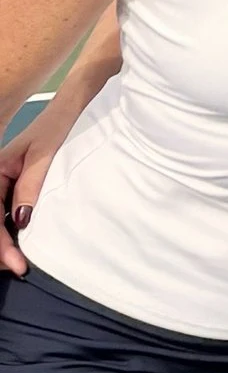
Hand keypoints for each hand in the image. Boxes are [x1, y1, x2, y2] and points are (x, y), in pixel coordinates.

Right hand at [0, 105, 68, 275]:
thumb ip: (31, 185)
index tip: (16, 262)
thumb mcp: (45, 153)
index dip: (0, 242)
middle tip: (17, 267)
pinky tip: (19, 245)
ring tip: (18, 262)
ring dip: (3, 243)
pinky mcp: (20, 188)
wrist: (76, 104)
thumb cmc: (60, 123)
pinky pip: (7, 215)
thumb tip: (21, 221)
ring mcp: (7, 184)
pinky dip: (11, 233)